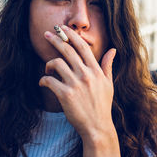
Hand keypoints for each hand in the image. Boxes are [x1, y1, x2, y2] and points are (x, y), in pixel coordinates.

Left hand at [39, 25, 116, 140]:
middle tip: (46, 35)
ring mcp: (75, 84)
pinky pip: (49, 80)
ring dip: (48, 64)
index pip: (82, 47)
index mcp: (96, 70)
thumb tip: (113, 50)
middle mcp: (86, 74)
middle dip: (55, 39)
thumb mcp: (108, 84)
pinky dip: (43, 80)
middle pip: (67, 50)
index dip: (71, 35)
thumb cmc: (102, 105)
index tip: (63, 28)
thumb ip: (107, 65)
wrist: (97, 127)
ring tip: (47, 70)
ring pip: (56, 63)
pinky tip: (43, 83)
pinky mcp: (65, 95)